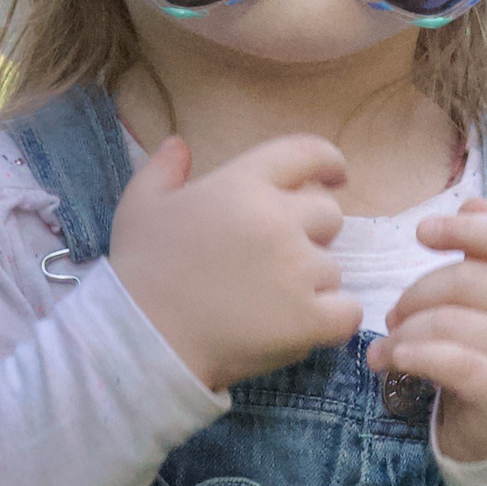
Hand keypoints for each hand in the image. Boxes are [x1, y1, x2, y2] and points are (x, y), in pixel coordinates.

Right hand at [109, 134, 364, 392]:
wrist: (143, 340)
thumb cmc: (139, 270)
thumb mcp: (139, 206)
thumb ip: (163, 170)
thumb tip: (180, 145)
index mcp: (243, 184)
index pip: (307, 153)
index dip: (329, 163)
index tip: (336, 176)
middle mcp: (277, 218)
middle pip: (329, 215)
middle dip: (311, 233)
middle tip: (276, 260)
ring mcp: (297, 269)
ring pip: (333, 268)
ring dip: (311, 283)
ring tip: (268, 303)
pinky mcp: (308, 318)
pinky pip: (347, 312)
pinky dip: (331, 320)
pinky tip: (303, 326)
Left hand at [369, 197, 486, 462]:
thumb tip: (473, 201)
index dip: (463, 230)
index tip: (421, 233)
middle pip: (466, 281)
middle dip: (415, 296)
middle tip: (393, 317)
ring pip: (450, 324)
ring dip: (403, 335)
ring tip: (385, 350)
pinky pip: (453, 363)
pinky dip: (416, 357)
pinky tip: (396, 361)